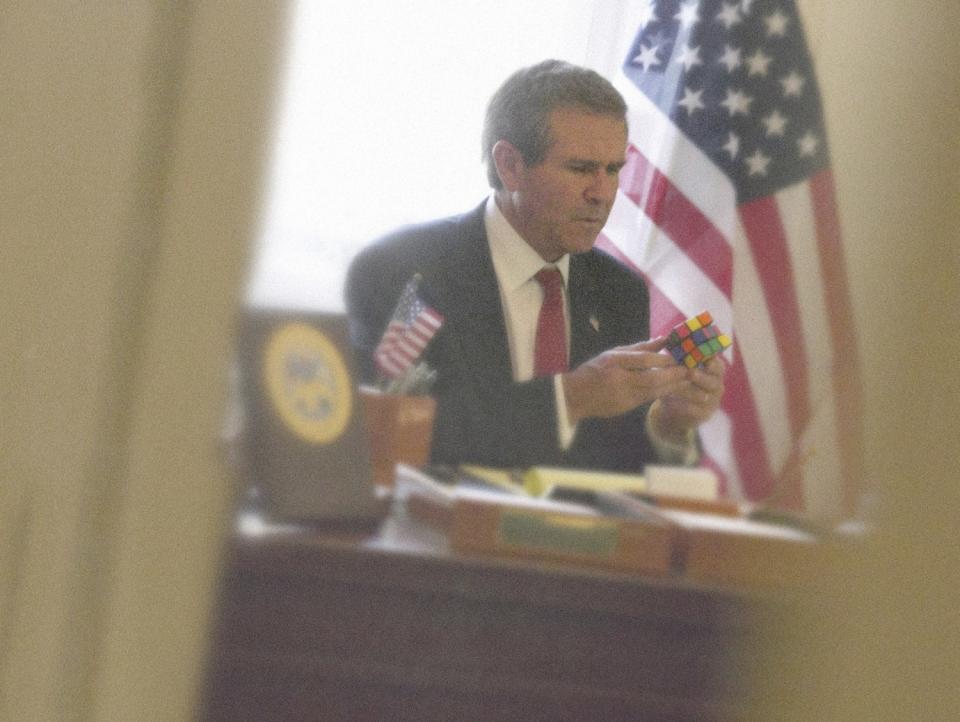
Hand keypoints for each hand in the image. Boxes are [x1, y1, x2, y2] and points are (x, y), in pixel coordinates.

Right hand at [562, 337, 689, 422]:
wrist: (576, 397)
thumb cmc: (594, 370)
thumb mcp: (612, 354)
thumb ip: (638, 348)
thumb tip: (663, 339)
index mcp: (613, 363)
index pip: (641, 360)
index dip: (662, 358)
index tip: (678, 355)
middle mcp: (619, 380)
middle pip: (652, 378)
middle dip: (673, 374)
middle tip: (689, 369)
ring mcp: (623, 396)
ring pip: (654, 391)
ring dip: (672, 385)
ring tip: (688, 379)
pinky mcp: (626, 407)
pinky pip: (650, 398)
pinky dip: (663, 392)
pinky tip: (674, 388)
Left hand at [649, 356, 725, 442]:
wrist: (674, 409)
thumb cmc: (677, 381)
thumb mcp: (677, 367)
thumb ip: (675, 355)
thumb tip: (663, 338)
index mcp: (714, 371)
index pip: (717, 364)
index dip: (710, 360)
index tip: (701, 357)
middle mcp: (717, 385)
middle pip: (714, 380)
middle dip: (701, 376)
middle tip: (690, 372)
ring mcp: (712, 401)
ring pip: (703, 395)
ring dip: (689, 391)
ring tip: (675, 387)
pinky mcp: (703, 415)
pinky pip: (694, 410)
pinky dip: (682, 405)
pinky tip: (670, 401)